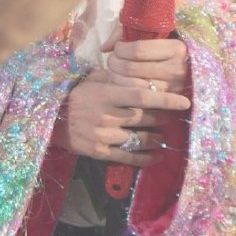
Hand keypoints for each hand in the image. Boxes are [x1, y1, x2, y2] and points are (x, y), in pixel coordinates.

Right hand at [52, 68, 189, 166]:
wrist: (51, 118)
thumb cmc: (76, 94)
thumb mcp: (94, 79)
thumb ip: (118, 79)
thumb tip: (143, 77)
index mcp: (108, 94)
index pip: (143, 95)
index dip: (165, 99)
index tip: (184, 101)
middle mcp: (108, 115)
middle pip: (145, 117)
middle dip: (163, 117)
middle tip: (172, 116)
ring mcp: (105, 136)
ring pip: (140, 139)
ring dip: (157, 138)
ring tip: (164, 137)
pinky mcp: (101, 152)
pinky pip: (129, 157)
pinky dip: (146, 158)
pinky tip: (157, 155)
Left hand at [102, 32, 189, 95]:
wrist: (202, 68)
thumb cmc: (173, 45)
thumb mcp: (157, 31)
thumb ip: (127, 32)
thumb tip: (104, 47)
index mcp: (176, 48)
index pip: (137, 50)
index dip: (120, 49)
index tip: (117, 48)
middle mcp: (177, 69)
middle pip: (132, 69)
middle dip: (115, 64)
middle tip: (112, 61)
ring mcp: (174, 89)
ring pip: (133, 87)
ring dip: (117, 79)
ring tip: (115, 72)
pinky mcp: (169, 103)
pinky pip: (140, 101)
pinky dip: (126, 93)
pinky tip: (122, 86)